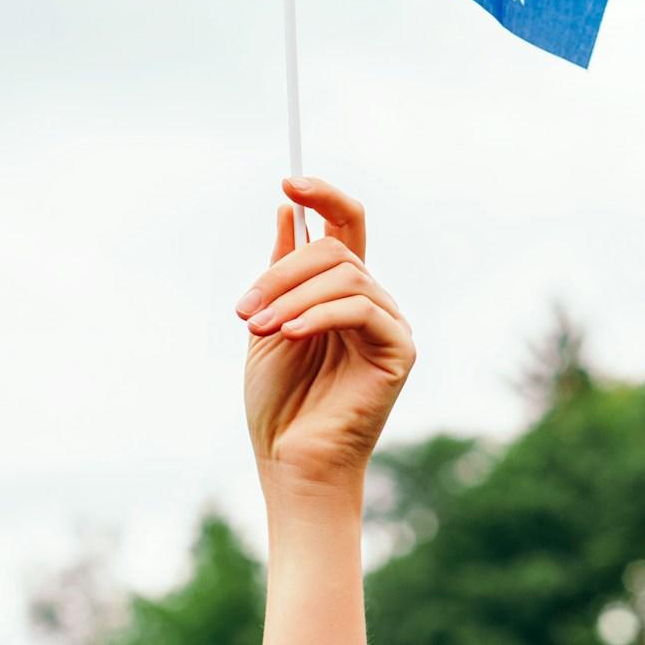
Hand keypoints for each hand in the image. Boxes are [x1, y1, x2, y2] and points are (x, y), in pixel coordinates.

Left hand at [236, 177, 415, 505]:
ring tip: (259, 328)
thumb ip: (280, 271)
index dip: (323, 196)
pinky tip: (290, 334)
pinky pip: (363, 309)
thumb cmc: (279, 403)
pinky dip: (320, 314)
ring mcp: (389, 324)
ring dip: (292, 297)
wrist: (290, 463)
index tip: (289, 181)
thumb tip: (289, 209)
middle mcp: (371, 301)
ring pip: (346, 276)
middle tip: (245, 308)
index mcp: (340, 291)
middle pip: (337, 249)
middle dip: (283, 271)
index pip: (345, 225)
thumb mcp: (267, 323)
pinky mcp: (399, 351)